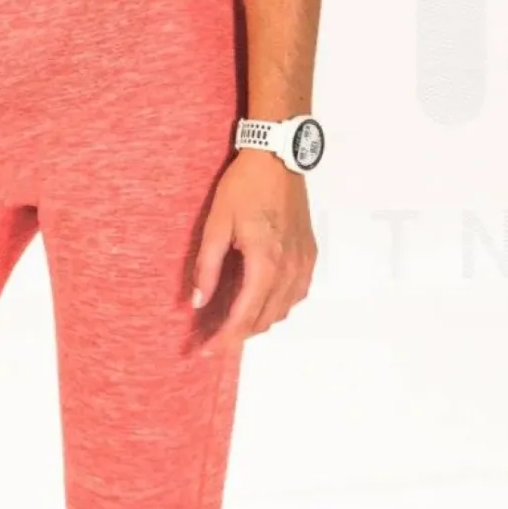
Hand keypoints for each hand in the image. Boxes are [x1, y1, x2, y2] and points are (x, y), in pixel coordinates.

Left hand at [190, 150, 317, 340]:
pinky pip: (295, 295)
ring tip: (232, 322)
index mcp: (266, 262)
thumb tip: (198, 302)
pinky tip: (260, 301)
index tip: (206, 350)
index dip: (224, 338)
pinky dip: (277, 306)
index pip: (244, 316)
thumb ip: (206, 266)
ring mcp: (304, 263)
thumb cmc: (245, 186)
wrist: (278, 158)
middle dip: (238, 335)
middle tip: (213, 339)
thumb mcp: (216, 225)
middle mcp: (290, 269)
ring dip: (258, 322)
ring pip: (282, 311)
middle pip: (264, 319)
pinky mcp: (309, 255)